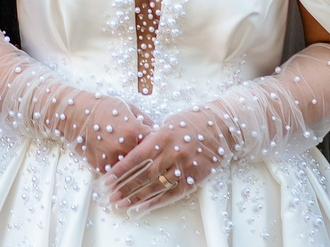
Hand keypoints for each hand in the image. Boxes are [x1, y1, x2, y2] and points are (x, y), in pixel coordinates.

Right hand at [67, 95, 155, 175]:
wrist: (73, 114)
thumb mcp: (127, 107)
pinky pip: (116, 173)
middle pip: (146, 160)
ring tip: (138, 165)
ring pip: (132, 171)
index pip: (156, 143)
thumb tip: (159, 132)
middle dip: (150, 159)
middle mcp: (124, 147)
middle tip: (154, 159)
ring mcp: (112, 159)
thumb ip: (145, 120)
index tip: (161, 145)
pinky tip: (122, 166)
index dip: (159, 144)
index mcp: (134, 130)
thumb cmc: (102, 107)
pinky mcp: (101, 167)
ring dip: (136, 169)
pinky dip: (120, 171)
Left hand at [103, 104, 227, 211]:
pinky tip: (143, 207)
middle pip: (144, 175)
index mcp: (163, 136)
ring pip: (156, 186)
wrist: (222, 127)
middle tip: (110, 197)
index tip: (107, 179)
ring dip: (137, 198)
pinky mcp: (195, 178)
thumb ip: (153, 138)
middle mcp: (172, 153)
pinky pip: (173, 193)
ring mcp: (184, 167)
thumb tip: (133, 151)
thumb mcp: (168, 123)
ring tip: (122, 204)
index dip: (121, 170)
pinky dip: (157, 202)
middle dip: (125, 187)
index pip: (137, 157)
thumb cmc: (192, 121)